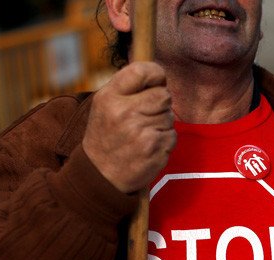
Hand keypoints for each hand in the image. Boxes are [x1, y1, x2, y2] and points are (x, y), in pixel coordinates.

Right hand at [83, 61, 175, 192]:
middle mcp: (125, 113)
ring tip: (142, 134)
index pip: (142, 71)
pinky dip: (164, 141)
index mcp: (109, 97)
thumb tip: (158, 73)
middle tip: (145, 116)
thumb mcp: (104, 105)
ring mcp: (141, 132)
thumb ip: (128, 86)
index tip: (156, 81)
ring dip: (161, 124)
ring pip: (170, 116)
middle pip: (163, 95)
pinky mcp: (155, 149)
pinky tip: (148, 147)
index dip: (155, 74)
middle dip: (160, 104)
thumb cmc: (106, 135)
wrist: (100, 175)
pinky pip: (172, 135)